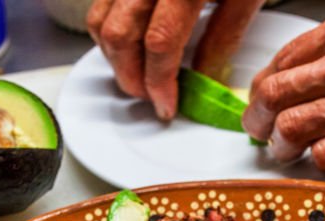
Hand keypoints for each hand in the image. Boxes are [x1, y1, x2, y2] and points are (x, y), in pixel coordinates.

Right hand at [87, 0, 264, 119]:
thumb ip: (224, 35)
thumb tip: (204, 77)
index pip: (159, 45)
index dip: (159, 83)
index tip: (167, 105)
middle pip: (120, 37)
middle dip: (130, 77)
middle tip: (149, 96)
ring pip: (100, 19)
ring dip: (114, 56)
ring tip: (138, 74)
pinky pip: (102, 1)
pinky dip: (108, 28)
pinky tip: (131, 41)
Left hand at [243, 1, 324, 172]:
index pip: (287, 56)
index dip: (268, 82)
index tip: (266, 95)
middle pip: (277, 92)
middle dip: (259, 116)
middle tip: (259, 128)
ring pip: (292, 127)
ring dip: (280, 144)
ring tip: (283, 151)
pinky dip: (317, 162)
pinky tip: (321, 162)